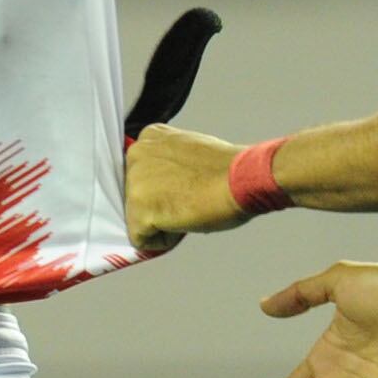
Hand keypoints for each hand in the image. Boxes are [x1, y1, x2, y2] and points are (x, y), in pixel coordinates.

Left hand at [125, 124, 243, 254]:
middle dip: (161, 205)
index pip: (143, 174)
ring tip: (190, 208)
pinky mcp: (139, 211)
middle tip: (191, 200)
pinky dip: (164, 241)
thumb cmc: (228, 169)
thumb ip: (170, 163)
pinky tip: (186, 222)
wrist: (242, 178)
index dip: (165, 188)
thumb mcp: (190, 150)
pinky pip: (143, 240)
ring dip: (164, 222)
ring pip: (139, 219)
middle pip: (138, 196)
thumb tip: (166, 186)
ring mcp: (135, 183)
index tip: (185, 188)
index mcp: (149, 137)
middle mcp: (136, 155)